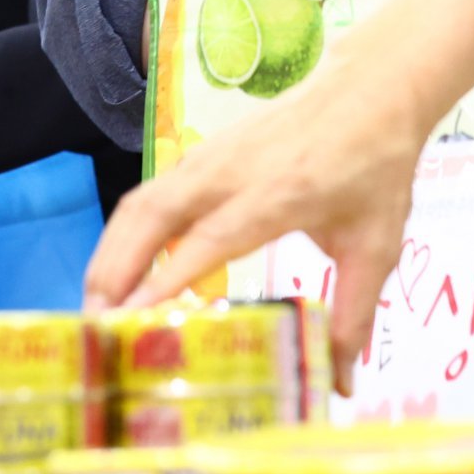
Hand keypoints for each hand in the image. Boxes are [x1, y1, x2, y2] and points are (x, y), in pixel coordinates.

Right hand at [84, 29, 425, 394]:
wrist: (373, 87)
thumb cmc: (376, 165)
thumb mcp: (376, 244)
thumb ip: (354, 317)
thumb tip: (339, 386)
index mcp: (279, 193)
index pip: (209, 239)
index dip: (167, 280)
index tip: (132, 322)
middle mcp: (234, 170)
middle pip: (152, 214)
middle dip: (115, 271)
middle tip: (96, 330)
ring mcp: (213, 155)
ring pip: (142, 201)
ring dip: (112, 252)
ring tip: (98, 310)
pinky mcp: (205, 151)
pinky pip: (153, 192)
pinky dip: (128, 232)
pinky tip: (124, 273)